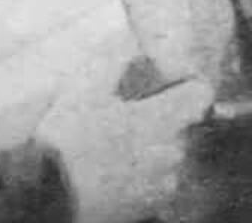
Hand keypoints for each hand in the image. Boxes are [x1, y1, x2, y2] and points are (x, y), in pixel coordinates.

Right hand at [35, 50, 216, 222]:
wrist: (49, 199)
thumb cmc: (66, 144)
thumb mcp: (83, 90)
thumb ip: (114, 62)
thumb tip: (131, 44)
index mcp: (162, 119)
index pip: (201, 94)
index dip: (189, 86)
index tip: (172, 86)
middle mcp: (172, 152)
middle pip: (181, 127)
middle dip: (160, 122)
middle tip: (126, 122)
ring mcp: (163, 183)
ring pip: (167, 157)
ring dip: (149, 152)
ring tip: (113, 152)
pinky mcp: (150, 206)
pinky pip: (155, 184)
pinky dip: (141, 178)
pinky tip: (113, 174)